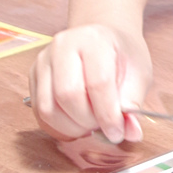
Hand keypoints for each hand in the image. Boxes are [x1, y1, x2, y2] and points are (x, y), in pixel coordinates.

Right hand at [29, 25, 152, 144]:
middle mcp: (64, 45)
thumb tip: (131, 133)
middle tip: (102, 128)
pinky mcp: (33, 75)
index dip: (107, 114)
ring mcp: (44, 60)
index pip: (98, 82)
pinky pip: (39, 113)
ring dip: (70, 127)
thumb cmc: (122, 56)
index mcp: (95, 39)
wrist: (104, 40)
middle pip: (68, 95)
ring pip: (48, 108)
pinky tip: (75, 124)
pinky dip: (57, 127)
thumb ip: (133, 103)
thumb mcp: (139, 74)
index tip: (117, 132)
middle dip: (87, 121)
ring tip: (89, 125)